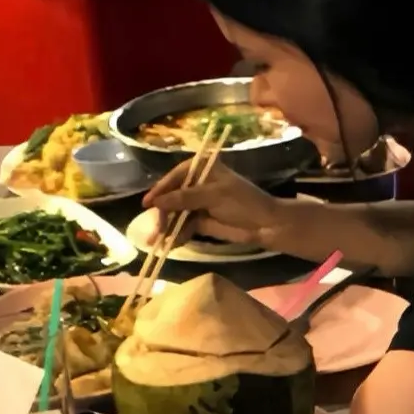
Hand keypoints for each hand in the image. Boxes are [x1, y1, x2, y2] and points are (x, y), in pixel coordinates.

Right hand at [142, 155, 282, 244]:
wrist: (265, 225)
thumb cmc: (243, 202)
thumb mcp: (214, 196)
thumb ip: (185, 198)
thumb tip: (157, 201)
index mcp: (203, 169)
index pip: (176, 176)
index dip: (160, 190)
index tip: (147, 204)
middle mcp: (198, 184)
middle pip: (172, 196)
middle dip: (163, 213)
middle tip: (157, 229)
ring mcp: (199, 203)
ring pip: (176, 213)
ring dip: (167, 227)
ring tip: (157, 241)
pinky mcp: (201, 221)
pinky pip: (184, 226)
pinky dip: (177, 235)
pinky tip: (170, 244)